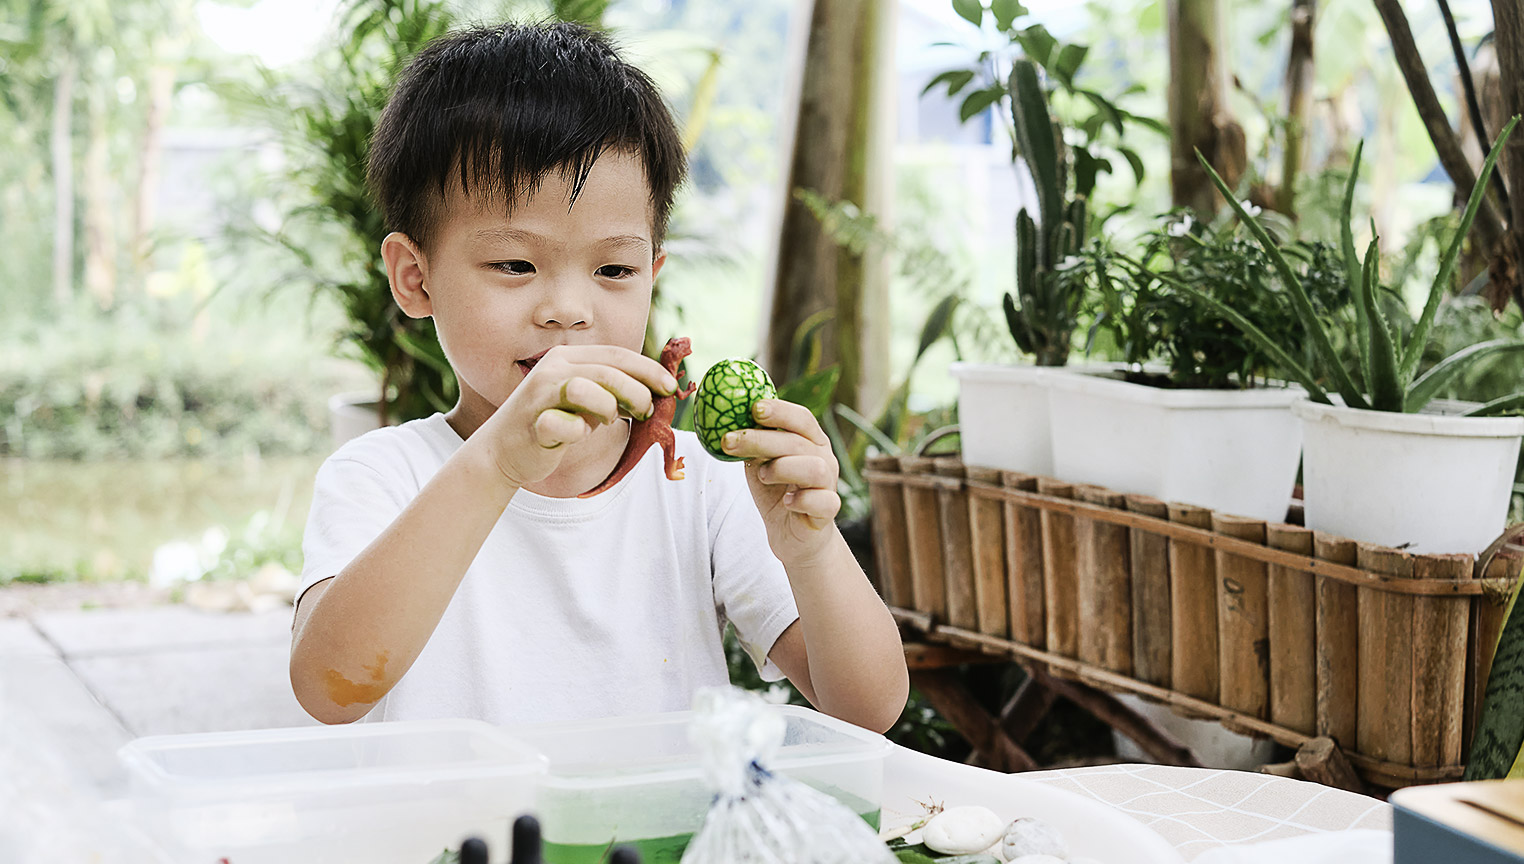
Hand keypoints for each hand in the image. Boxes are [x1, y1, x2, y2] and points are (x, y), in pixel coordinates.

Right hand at [483, 345, 677, 487]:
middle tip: (647, 412)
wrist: (504, 451)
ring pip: (586, 388)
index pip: (617, 354)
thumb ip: (615, 393)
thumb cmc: (553, 424)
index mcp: (569, 358)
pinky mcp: (532, 422)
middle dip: (638, 391)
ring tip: (609, 422)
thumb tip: (657, 393)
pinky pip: (562, 424)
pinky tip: (579, 434)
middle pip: (608, 371)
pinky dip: (577, 431)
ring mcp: (540, 394)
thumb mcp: (588, 403)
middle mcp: (553, 368)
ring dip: (608, 407)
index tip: (670, 387)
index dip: (649, 370)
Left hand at [721, 399, 841, 564]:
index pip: (801, 417)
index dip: (779, 410)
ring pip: (814, 468)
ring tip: (763, 475)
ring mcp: (829, 484)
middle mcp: (824, 458)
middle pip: (798, 442)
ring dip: (782, 468)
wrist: (793, 534)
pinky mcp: (828, 511)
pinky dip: (801, 500)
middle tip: (729, 441)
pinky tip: (786, 502)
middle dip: (760, 439)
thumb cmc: (777, 492)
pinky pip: (822, 501)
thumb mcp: (761, 463)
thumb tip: (724, 423)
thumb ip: (753, 445)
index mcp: (810, 441)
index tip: (753, 408)